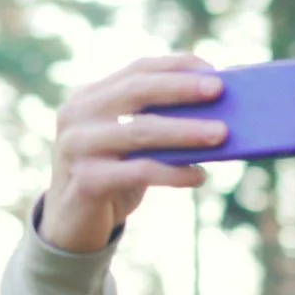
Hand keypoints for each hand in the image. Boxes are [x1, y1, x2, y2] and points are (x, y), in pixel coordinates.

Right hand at [35, 56, 228, 254]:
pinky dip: (174, 173)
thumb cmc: (113, 179)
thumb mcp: (130, 146)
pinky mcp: (86, 181)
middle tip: (219, 89)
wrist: (72, 228)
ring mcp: (76, 147)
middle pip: (136, 90)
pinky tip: (200, 176)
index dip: (176, 67)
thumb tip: (216, 115)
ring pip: (140, 130)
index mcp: (89, 97)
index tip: (214, 69)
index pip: (137, 70)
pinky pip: (140, 171)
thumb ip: (157, 124)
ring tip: (222, 134)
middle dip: (182, 88)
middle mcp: (77, 115)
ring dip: (186, 130)